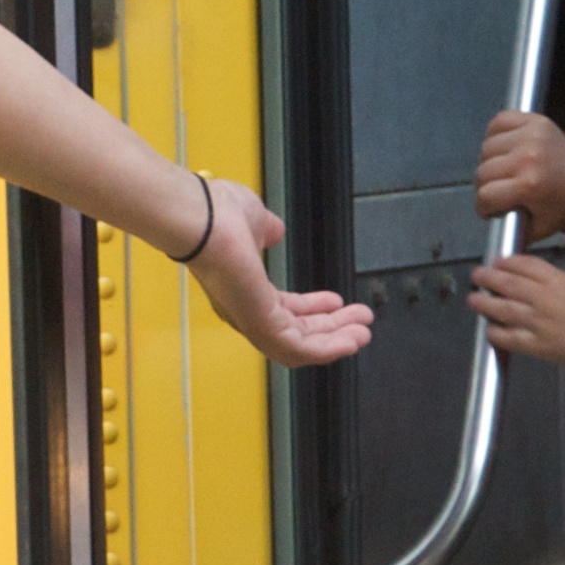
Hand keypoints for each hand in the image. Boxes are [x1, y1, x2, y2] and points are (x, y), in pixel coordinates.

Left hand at [188, 178, 373, 368]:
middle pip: (297, 332)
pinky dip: (326, 348)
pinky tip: (349, 342)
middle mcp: (246, 310)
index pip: (285, 311)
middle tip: (361, 326)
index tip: (339, 304)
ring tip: (362, 336)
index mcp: (244, 289)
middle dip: (333, 329)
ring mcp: (251, 320)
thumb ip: (267, 230)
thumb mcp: (254, 220)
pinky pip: (297, 348)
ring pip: (300, 346)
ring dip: (334, 343)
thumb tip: (275, 231)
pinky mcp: (259, 324)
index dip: (315, 310)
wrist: (202, 218)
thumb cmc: (217, 215)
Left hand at [468, 250, 564, 368]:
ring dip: (484, 303)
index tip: (498, 262)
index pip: (523, 264)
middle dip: (488, 277)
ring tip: (473, 300)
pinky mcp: (537, 344)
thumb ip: (564, 286)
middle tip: (477, 275)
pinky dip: (496, 333)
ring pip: (501, 308)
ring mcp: (537, 320)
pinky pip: (508, 337)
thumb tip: (553, 289)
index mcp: (556, 279)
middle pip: (506, 282)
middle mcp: (541, 297)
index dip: (506, 262)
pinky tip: (489, 331)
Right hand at [475, 109, 564, 240]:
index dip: (483, 208)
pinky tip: (506, 149)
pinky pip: (498, 122)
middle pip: (482, 173)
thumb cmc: (562, 206)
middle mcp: (530, 157)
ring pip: (486, 148)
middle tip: (498, 193)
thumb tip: (488, 227)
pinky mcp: (536, 121)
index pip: (485, 196)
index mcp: (531, 185)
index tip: (489, 211)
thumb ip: (510, 230)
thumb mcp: (537, 229)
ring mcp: (533, 136)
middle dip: (485, 187)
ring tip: (504, 172)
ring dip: (489, 162)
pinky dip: (496, 134)